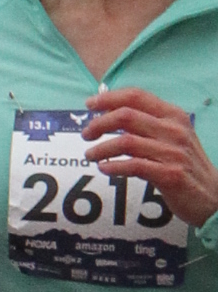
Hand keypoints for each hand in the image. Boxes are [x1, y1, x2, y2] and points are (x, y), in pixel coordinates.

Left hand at [85, 86, 217, 227]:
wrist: (213, 195)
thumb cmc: (186, 165)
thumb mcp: (172, 138)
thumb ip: (147, 126)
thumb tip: (113, 117)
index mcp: (174, 115)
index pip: (137, 96)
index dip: (109, 98)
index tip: (90, 104)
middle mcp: (174, 130)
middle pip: (126, 116)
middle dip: (99, 123)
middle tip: (86, 134)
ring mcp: (173, 152)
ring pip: (126, 141)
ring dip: (101, 148)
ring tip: (90, 155)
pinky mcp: (170, 174)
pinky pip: (134, 166)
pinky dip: (114, 166)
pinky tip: (104, 168)